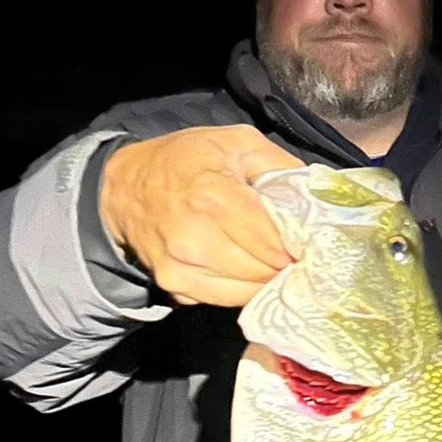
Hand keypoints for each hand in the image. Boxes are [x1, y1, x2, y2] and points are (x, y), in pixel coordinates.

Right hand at [100, 125, 300, 306]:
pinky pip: (225, 299)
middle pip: (263, 270)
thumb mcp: (236, 142)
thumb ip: (280, 166)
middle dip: (284, 262)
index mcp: (214, 197)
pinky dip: (240, 288)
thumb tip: (316, 198)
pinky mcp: (175, 286)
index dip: (297, 244)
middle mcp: (195, 239)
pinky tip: (241, 266)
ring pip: (246, 291)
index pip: (274, 243)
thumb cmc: (184, 160)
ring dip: (264, 278)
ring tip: (270, 258)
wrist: (125, 187)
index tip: (306, 239)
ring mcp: (182, 268)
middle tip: (292, 249)